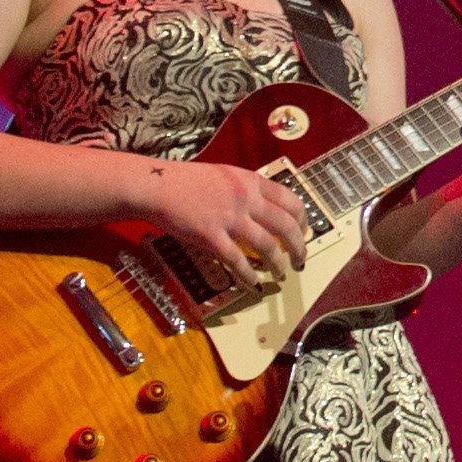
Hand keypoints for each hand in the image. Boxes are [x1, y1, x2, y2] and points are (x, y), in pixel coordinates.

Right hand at [143, 156, 313, 282]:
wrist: (157, 184)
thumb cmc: (187, 181)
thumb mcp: (227, 176)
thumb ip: (248, 191)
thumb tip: (267, 209)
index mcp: (251, 181)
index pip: (291, 200)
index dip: (303, 220)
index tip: (304, 232)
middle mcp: (245, 198)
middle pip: (286, 226)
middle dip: (298, 247)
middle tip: (300, 260)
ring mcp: (229, 218)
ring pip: (267, 246)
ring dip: (278, 264)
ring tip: (281, 274)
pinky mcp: (211, 236)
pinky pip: (237, 261)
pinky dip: (248, 276)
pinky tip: (253, 285)